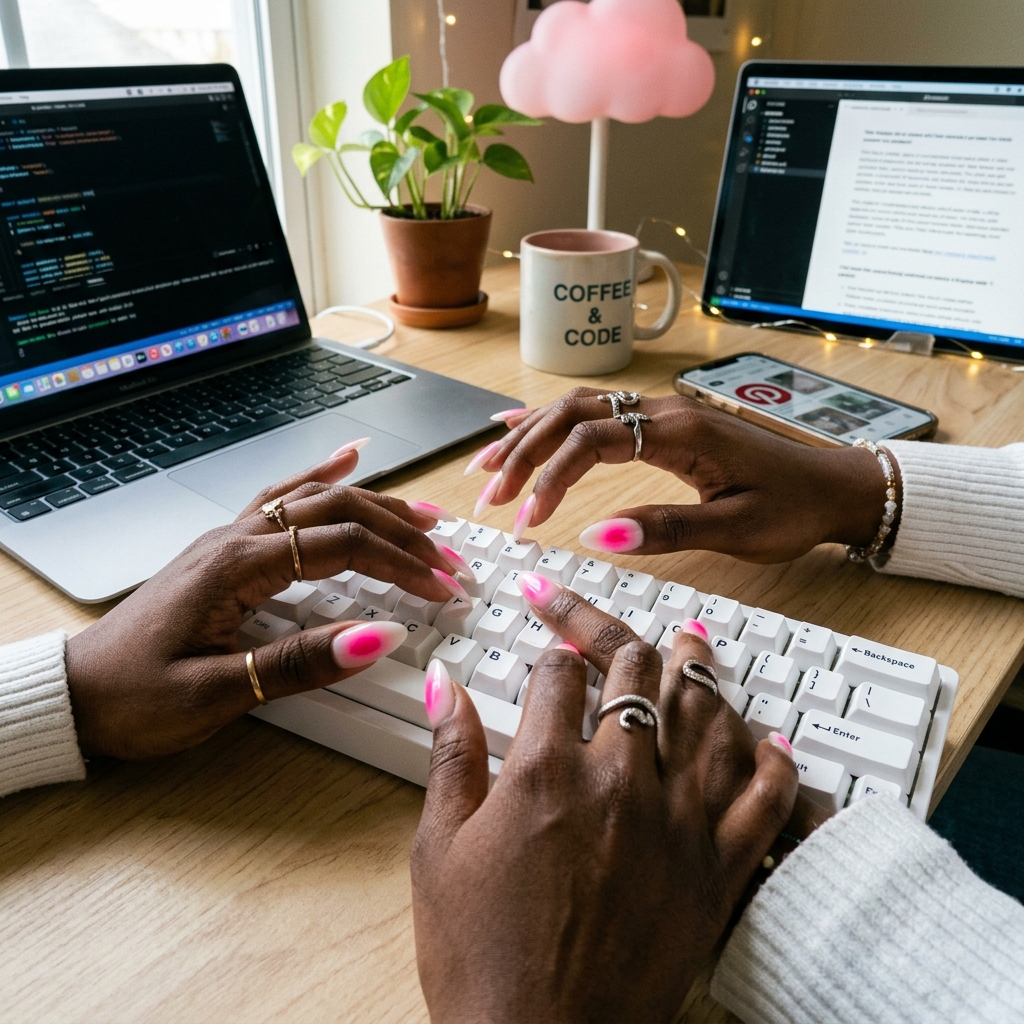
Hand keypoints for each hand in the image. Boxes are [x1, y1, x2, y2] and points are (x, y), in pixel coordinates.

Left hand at [65, 446, 463, 759]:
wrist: (79, 695)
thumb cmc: (137, 697)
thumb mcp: (216, 694)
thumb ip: (299, 664)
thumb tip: (377, 637)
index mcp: (238, 566)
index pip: (343, 547)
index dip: (401, 565)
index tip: (441, 589)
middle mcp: (237, 539)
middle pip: (340, 512)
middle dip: (403, 533)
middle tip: (449, 559)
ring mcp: (230, 539)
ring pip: (318, 499)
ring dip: (378, 504)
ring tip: (427, 516)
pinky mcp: (227, 550)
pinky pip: (283, 496)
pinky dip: (323, 474)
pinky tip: (349, 456)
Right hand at [411, 580, 798, 1022]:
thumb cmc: (482, 957)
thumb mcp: (440, 849)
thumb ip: (451, 754)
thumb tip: (446, 683)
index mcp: (546, 770)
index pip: (559, 673)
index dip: (553, 650)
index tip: (551, 651)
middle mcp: (618, 782)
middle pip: (636, 674)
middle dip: (623, 641)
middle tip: (621, 630)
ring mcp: (676, 823)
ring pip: (704, 717)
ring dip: (700, 672)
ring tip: (697, 642)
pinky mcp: (716, 872)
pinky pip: (763, 801)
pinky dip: (772, 764)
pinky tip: (772, 741)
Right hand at [468, 389, 899, 562]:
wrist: (833, 487)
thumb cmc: (792, 508)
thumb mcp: (736, 529)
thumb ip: (667, 529)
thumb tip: (597, 536)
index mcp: (681, 432)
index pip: (593, 439)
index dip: (551, 476)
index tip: (529, 519)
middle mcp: (664, 412)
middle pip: (573, 415)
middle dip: (524, 454)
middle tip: (488, 494)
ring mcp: (662, 413)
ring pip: (578, 410)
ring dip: (530, 437)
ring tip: (487, 465)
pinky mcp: (663, 425)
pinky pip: (597, 412)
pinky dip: (553, 421)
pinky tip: (521, 426)